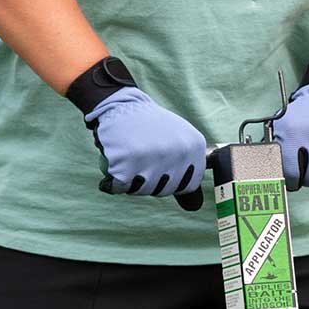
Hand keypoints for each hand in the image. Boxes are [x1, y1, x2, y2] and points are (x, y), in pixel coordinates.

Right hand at [66, 57, 205, 198]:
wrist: (120, 102)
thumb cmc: (150, 126)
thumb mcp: (179, 139)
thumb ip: (188, 168)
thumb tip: (194, 206)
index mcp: (193, 146)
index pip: (188, 186)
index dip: (172, 181)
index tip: (161, 164)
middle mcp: (177, 152)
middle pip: (165, 190)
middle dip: (150, 181)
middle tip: (141, 156)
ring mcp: (153, 158)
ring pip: (144, 190)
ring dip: (132, 181)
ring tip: (130, 157)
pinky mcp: (128, 163)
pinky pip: (121, 187)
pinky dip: (113, 182)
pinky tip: (116, 164)